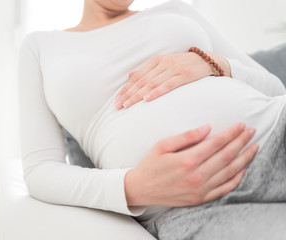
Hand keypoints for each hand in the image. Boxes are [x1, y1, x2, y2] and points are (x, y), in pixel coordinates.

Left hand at [114, 52, 230, 109]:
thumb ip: (148, 70)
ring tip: (128, 105)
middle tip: (118, 106)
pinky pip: (168, 85)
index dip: (126, 88)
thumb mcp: (164, 63)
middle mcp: (163, 64)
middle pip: (142, 81)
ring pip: (152, 83)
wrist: (207, 60)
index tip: (117, 100)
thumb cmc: (183, 65)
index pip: (137, 76)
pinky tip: (147, 99)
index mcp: (156, 61)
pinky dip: (157, 92)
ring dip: (138, 95)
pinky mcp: (184, 75)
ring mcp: (173, 69)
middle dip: (128, 94)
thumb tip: (130, 75)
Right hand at [124, 122, 257, 206]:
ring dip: (244, 158)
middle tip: (251, 131)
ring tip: (254, 147)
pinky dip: (237, 179)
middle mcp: (196, 176)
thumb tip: (207, 128)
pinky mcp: (200, 198)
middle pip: (226, 156)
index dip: (231, 133)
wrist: (141, 188)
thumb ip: (185, 136)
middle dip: (241, 142)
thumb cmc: (150, 165)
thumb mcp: (162, 145)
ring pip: (230, 172)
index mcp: (187, 160)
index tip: (240, 125)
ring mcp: (200, 189)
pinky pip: (224, 189)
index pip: (216, 143)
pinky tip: (243, 169)